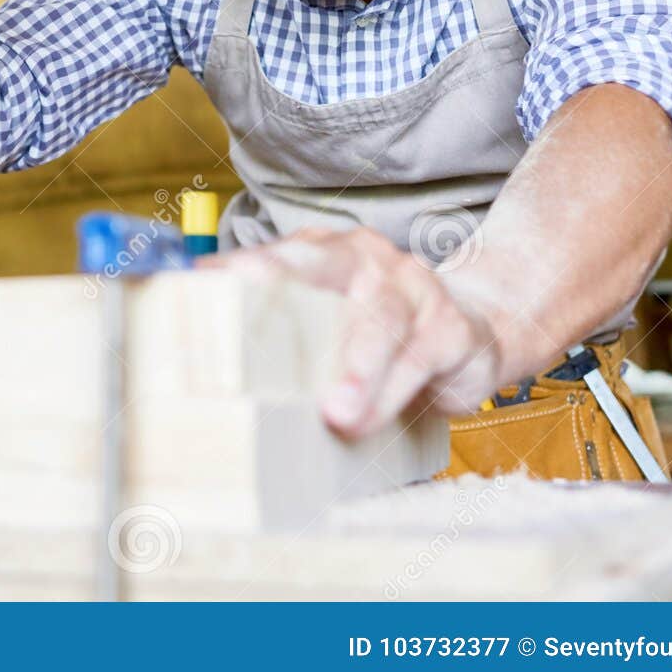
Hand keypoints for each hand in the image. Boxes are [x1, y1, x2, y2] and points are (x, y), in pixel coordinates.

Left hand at [202, 227, 502, 437]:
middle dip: (289, 285)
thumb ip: (276, 333)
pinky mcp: (451, 328)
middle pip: (330, 267)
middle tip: (257, 313)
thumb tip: (200, 361)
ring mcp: (415, 287)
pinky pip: (419, 357)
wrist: (470, 335)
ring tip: (335, 413)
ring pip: (380, 318)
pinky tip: (368, 419)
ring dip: (355, 368)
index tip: (207, 276)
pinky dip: (391, 392)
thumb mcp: (326, 328)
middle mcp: (370, 259)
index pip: (282, 254)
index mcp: (328, 253)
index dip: (246, 264)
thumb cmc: (374, 336)